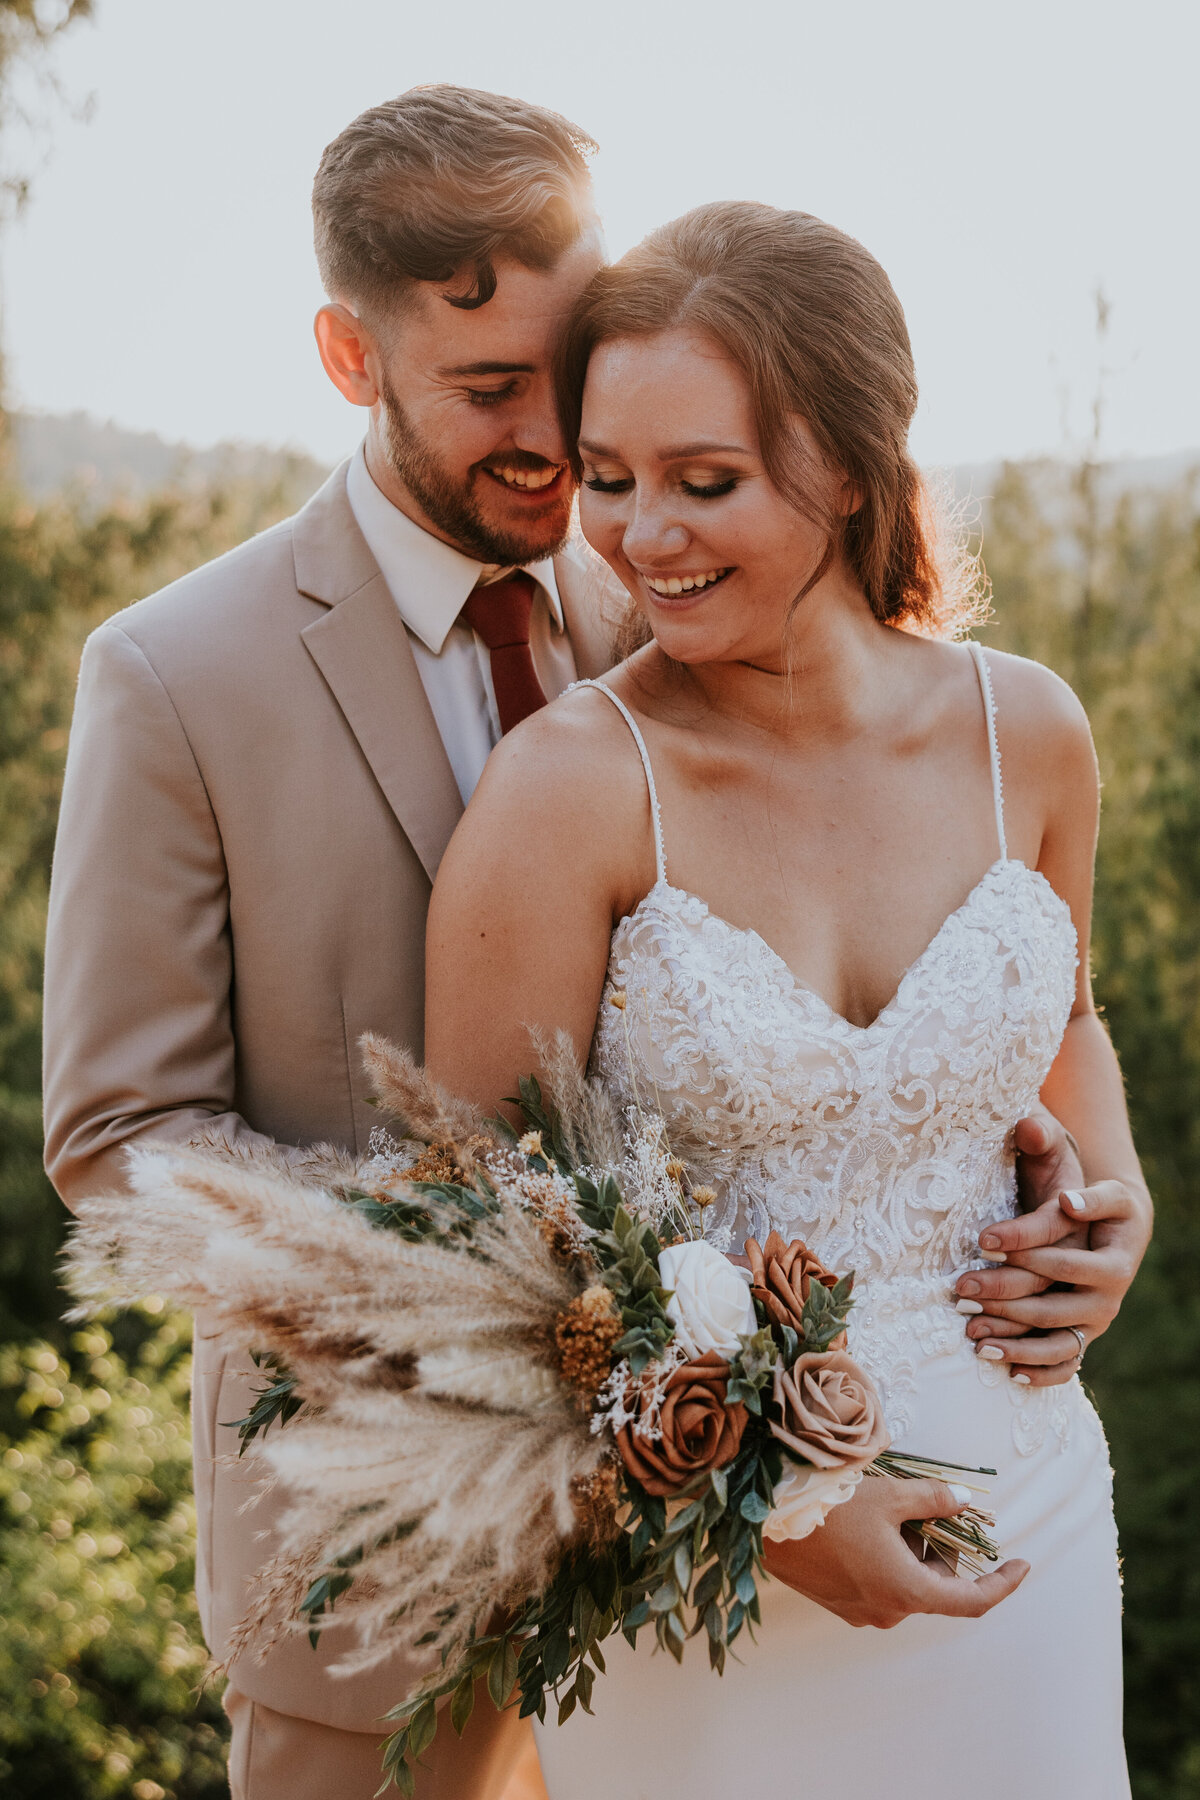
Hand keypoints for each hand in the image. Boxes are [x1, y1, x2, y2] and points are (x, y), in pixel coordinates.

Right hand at [762, 1476, 1028, 1628]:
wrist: (767, 1521)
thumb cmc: (831, 1507)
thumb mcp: (890, 1495)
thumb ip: (934, 1500)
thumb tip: (963, 1501)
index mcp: (908, 1591)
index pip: (972, 1601)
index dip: (1003, 1584)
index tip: (1022, 1565)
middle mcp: (889, 1611)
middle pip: (934, 1584)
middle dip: (937, 1549)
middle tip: (923, 1509)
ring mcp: (861, 1613)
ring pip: (905, 1583)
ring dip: (908, 1553)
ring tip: (884, 1512)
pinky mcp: (839, 1605)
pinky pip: (878, 1586)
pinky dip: (884, 1561)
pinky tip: (861, 1528)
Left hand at [958, 1177, 1151, 1385]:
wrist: (1123, 1239)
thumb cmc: (1112, 1212)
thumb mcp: (1113, 1197)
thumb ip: (1093, 1199)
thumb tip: (1068, 1201)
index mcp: (1113, 1270)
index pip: (1062, 1265)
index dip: (1023, 1254)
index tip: (983, 1243)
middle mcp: (1106, 1305)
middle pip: (1049, 1311)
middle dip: (1003, 1303)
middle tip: (962, 1292)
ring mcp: (1093, 1326)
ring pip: (1055, 1347)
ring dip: (1015, 1348)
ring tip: (975, 1340)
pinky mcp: (1082, 1338)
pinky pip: (1063, 1365)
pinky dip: (1039, 1374)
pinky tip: (1009, 1374)